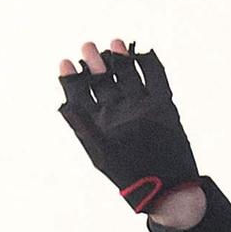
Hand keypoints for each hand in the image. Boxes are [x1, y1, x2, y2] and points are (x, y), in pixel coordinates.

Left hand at [58, 39, 199, 216]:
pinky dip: (150, 65)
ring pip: (127, 76)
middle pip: (103, 81)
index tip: (65, 63)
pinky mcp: (163, 105)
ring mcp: (140, 107)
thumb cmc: (129, 174)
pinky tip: (142, 53)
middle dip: (94, 64)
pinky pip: (156, 78)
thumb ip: (83, 127)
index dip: (71, 80)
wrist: (166, 187)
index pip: (80, 96)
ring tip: (114, 44)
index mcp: (99, 124)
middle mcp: (118, 112)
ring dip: (121, 59)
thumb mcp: (100, 152)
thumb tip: (64, 105)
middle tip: (87, 47)